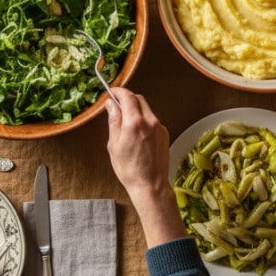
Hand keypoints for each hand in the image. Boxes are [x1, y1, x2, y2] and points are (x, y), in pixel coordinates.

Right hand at [104, 87, 184, 246]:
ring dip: (136, 109)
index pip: (127, 96)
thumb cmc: (129, 168)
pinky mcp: (164, 133)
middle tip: (117, 106)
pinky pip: (152, 120)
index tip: (111, 93)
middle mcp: (150, 121)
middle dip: (127, 98)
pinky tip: (136, 134)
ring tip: (125, 123)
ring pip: (146, 109)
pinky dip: (143, 119)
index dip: (118, 91)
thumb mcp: (114, 144)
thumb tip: (111, 104)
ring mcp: (159, 127)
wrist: (150, 184)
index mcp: (135, 122)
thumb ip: (114, 120)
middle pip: (139, 98)